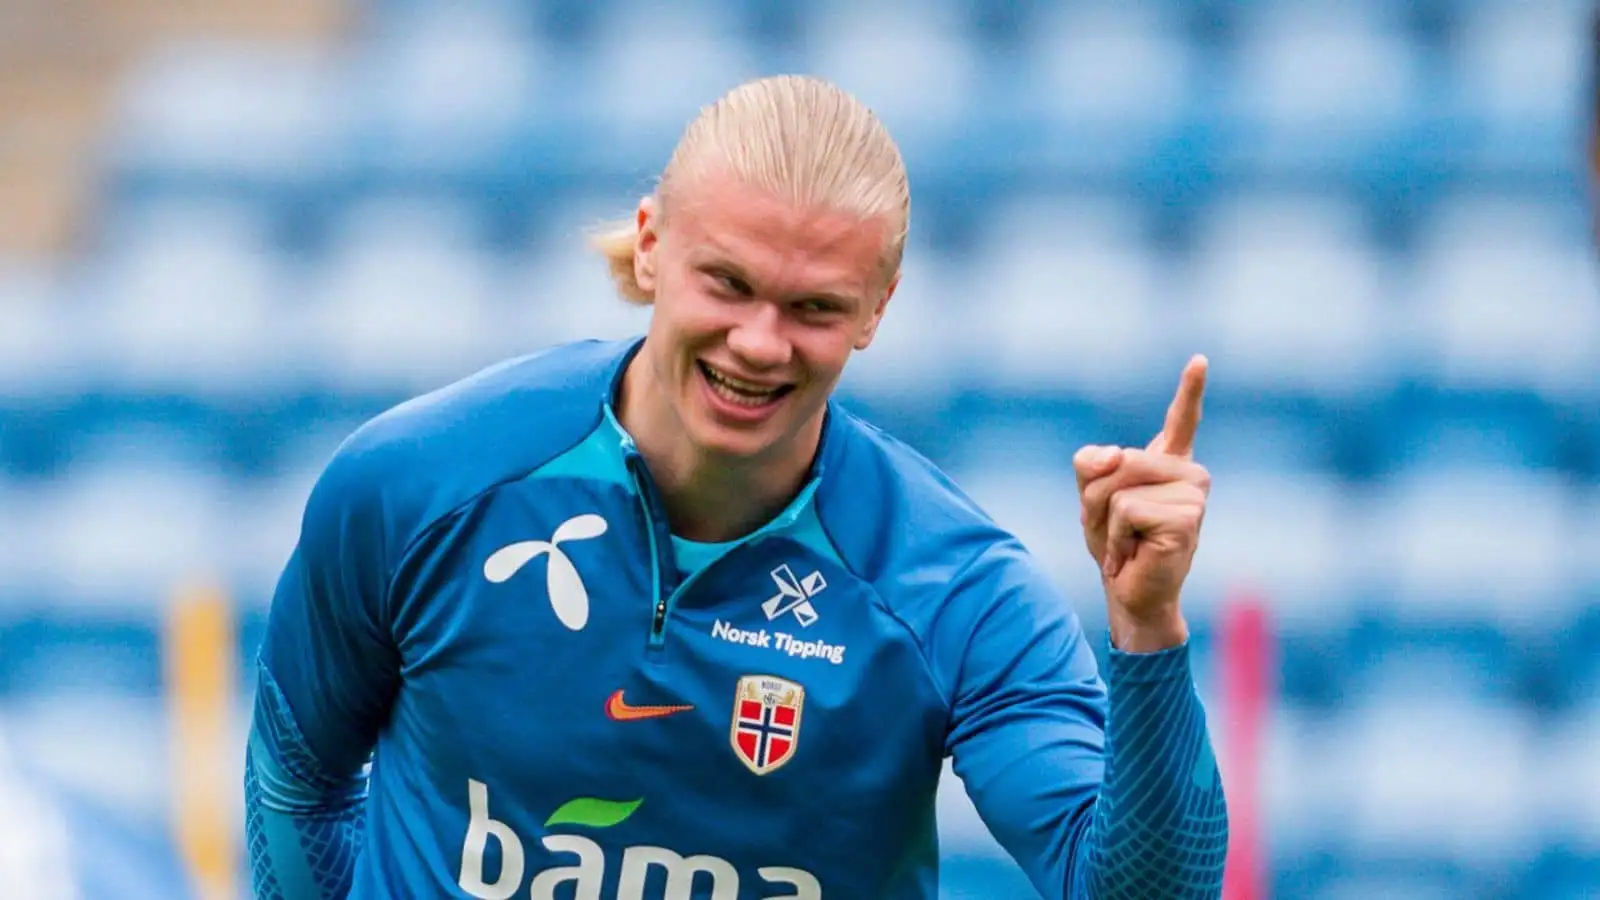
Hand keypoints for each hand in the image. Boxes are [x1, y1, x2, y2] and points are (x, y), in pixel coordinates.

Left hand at [1073, 356, 1210, 651]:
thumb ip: (1091, 465)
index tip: (1199, 359)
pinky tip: (1133, 555)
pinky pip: (1126, 511)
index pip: (1181, 420)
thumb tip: (1113, 456)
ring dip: (1104, 522)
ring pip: (1117, 487)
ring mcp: (1193, 494)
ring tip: (1125, 544)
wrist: (1131, 595)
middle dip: (1095, 499)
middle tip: (1111, 531)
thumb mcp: (1091, 498)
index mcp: (1169, 464)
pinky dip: (1115, 539)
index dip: (1190, 389)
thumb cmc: (1116, 547)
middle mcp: (1189, 474)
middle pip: (1117, 461)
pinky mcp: (1187, 518)